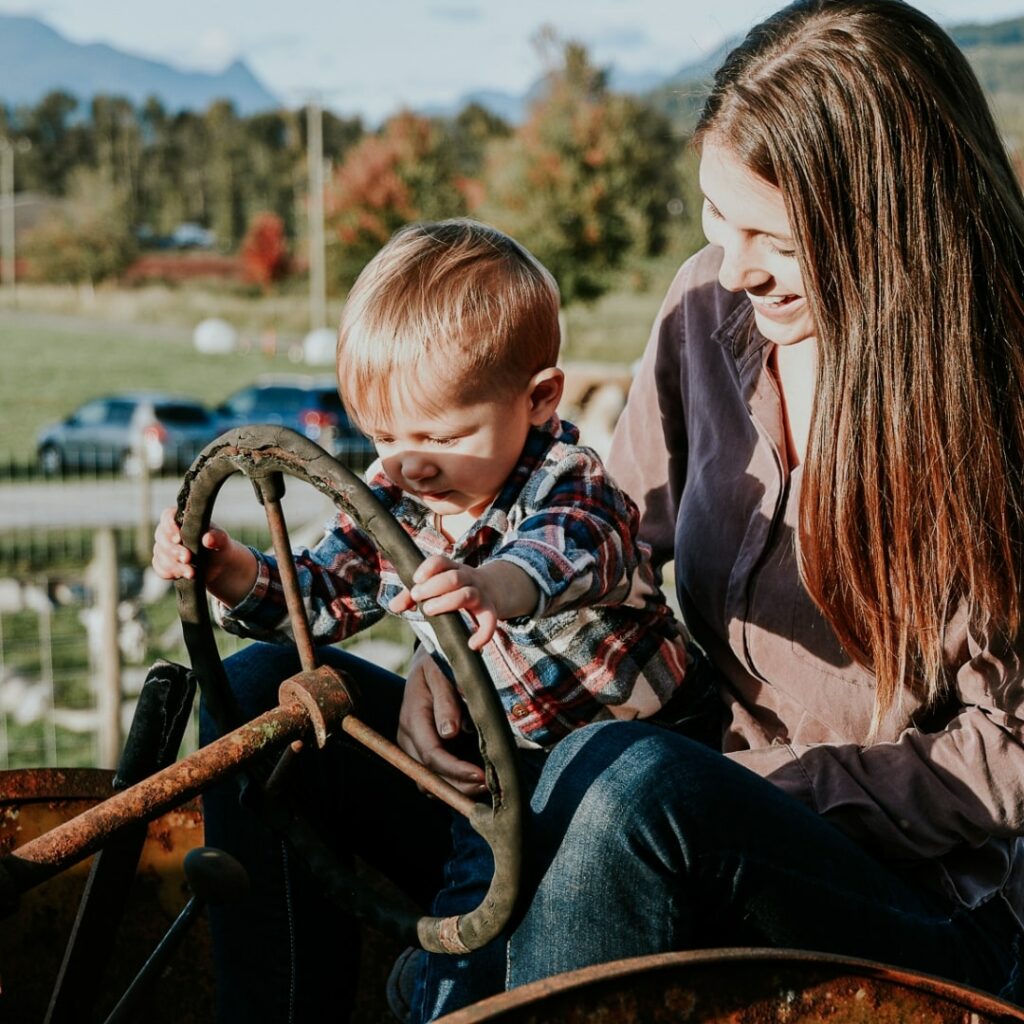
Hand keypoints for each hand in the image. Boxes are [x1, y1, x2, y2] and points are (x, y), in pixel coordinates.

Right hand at [151, 506, 255, 604]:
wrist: (219, 565)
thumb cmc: (220, 546)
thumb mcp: (223, 541)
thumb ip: (218, 537)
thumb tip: (208, 538)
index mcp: (183, 519)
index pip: (167, 516)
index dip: (169, 526)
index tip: (178, 538)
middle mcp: (170, 532)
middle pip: (161, 537)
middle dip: (174, 550)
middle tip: (188, 558)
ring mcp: (165, 548)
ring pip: (159, 555)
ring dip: (174, 565)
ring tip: (191, 572)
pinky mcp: (164, 563)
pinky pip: (159, 568)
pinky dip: (169, 573)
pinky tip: (181, 576)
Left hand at [389, 555, 537, 649]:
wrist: (494, 588)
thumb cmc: (454, 588)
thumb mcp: (436, 586)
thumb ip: (412, 595)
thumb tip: (393, 606)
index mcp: (452, 569)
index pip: (441, 561)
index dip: (429, 568)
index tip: (415, 579)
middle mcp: (468, 578)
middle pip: (454, 577)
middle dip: (433, 587)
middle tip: (417, 597)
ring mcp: (480, 594)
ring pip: (468, 594)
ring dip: (448, 602)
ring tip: (428, 612)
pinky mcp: (490, 610)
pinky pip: (491, 621)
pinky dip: (483, 634)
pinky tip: (471, 644)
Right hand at [397, 645, 485, 795]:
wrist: (428, 662)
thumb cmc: (437, 665)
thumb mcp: (441, 674)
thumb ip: (445, 701)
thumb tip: (449, 733)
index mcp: (412, 718)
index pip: (431, 755)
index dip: (456, 770)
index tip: (481, 776)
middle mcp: (408, 737)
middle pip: (428, 776)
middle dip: (459, 785)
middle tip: (489, 785)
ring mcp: (412, 746)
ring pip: (429, 782)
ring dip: (456, 788)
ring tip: (485, 785)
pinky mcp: (421, 749)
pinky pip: (433, 776)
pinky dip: (452, 782)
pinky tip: (475, 779)